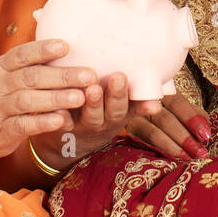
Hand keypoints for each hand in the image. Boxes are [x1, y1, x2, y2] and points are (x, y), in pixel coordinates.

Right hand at [0, 39, 101, 165]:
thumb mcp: (4, 75)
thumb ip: (29, 64)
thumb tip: (64, 45)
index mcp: (2, 68)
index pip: (22, 54)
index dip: (43, 49)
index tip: (67, 46)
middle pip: (31, 77)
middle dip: (62, 76)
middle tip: (88, 75)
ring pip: (28, 101)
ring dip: (56, 98)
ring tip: (80, 97)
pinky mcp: (1, 131)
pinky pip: (22, 126)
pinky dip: (42, 123)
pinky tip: (61, 120)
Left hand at [28, 72, 160, 171]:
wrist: (67, 142)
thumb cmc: (99, 111)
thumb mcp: (119, 106)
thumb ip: (133, 92)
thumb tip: (157, 73)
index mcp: (120, 113)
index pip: (135, 108)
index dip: (143, 105)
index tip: (153, 101)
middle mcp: (106, 121)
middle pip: (115, 111)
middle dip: (117, 95)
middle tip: (119, 77)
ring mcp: (85, 125)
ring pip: (92, 116)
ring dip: (94, 103)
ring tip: (93, 88)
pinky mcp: (62, 127)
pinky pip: (62, 123)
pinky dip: (61, 117)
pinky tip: (60, 107)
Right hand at [125, 91, 211, 161]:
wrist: (130, 116)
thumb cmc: (167, 112)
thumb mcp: (180, 109)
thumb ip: (193, 113)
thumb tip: (205, 128)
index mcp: (162, 91)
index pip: (177, 102)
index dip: (192, 118)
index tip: (205, 135)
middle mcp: (146, 101)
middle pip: (165, 119)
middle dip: (185, 138)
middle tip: (199, 152)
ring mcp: (134, 117)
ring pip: (153, 134)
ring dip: (173, 148)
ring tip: (188, 158)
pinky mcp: (129, 132)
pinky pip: (144, 144)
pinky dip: (159, 152)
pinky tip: (169, 160)